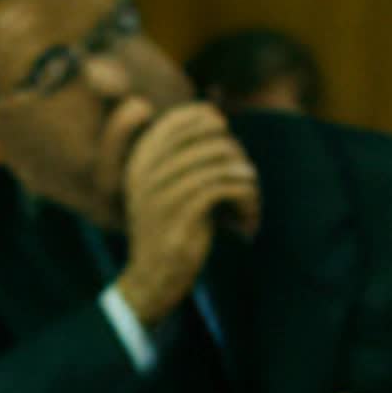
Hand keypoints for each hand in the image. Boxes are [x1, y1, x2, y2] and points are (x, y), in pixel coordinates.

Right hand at [116, 103, 260, 326]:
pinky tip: (248, 219)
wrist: (153, 278)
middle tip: (243, 179)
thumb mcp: (165, 186)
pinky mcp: (184, 214)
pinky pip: (227, 188)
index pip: (179, 121)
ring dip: (246, 181)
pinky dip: (246, 200)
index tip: (226, 140)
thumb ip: (184, 153)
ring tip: (251, 202)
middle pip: (208, 139)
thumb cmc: (170, 228)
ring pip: (222, 163)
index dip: (209, 122)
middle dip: (236, 155)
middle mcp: (148, 172)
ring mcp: (163, 192)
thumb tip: (218, 114)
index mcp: (141, 161)